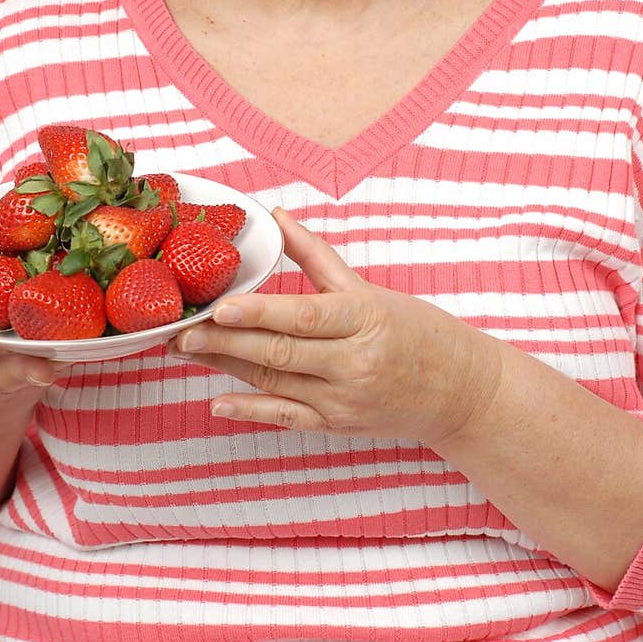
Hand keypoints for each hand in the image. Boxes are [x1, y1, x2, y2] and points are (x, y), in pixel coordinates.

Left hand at [170, 208, 500, 448]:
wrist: (463, 392)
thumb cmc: (417, 331)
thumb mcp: (371, 288)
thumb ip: (317, 256)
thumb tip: (276, 215)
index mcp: (364, 318)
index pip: (304, 316)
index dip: (258, 312)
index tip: (218, 308)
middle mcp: (355, 362)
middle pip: (280, 352)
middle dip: (225, 342)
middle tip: (180, 333)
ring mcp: (346, 399)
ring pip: (276, 382)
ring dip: (227, 367)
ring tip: (186, 352)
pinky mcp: (339, 425)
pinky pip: (288, 418)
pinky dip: (251, 411)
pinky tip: (217, 402)